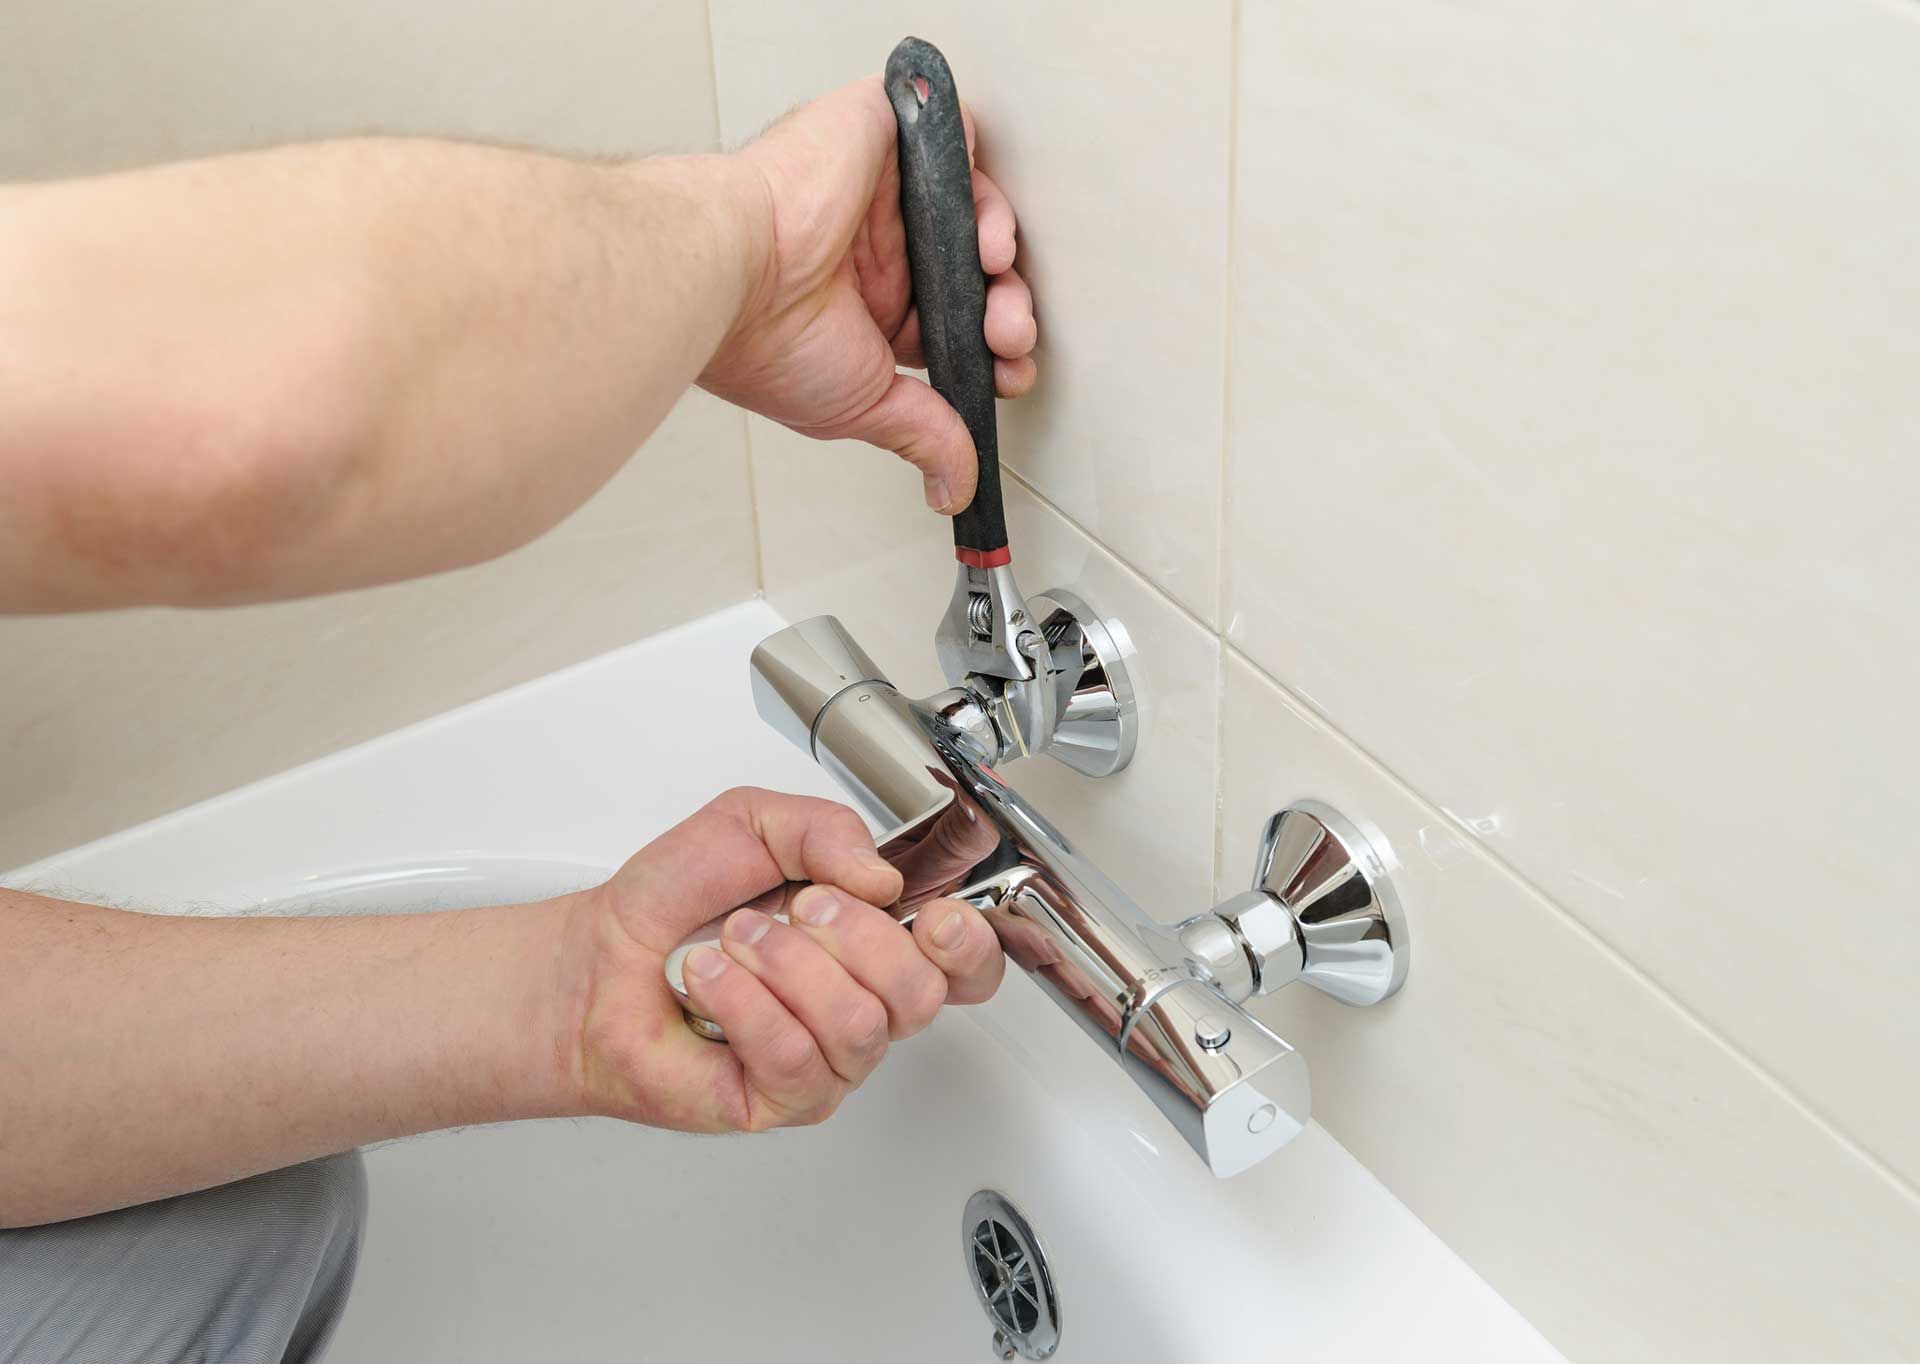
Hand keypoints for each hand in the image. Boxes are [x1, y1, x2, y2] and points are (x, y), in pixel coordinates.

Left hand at [562, 787, 1004, 1131]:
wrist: (597, 959)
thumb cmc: (674, 902)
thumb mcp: (753, 825)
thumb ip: (825, 829)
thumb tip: (881, 878)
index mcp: (876, 943)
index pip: (967, 966)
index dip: (969, 945)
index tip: (932, 914)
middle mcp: (863, 1007)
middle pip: (920, 993)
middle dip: (855, 936)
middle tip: (794, 909)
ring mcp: (826, 1062)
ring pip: (858, 1025)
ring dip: (786, 965)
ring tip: (735, 941)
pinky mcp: (778, 1100)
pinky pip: (793, 1056)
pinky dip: (743, 1003)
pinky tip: (709, 980)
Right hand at [699, 77, 1037, 514]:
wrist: (734, 273)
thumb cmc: (766, 339)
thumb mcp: (864, 405)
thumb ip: (923, 437)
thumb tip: (955, 490)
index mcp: (870, 308)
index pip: (955, 321)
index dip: (994, 347)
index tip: (1009, 373)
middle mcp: (877, 249)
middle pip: (973, 268)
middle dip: (1006, 307)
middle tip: (1006, 333)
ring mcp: (879, 190)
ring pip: (969, 205)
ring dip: (999, 246)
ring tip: (993, 274)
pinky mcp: (878, 133)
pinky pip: (949, 131)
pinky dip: (978, 174)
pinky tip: (977, 226)